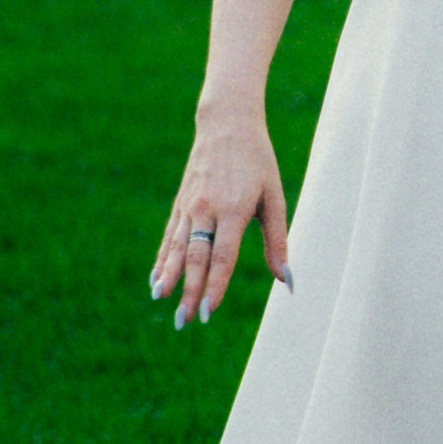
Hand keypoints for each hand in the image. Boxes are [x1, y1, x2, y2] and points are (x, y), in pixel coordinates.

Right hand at [150, 99, 287, 326]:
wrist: (226, 123)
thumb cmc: (258, 161)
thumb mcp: (274, 196)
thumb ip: (277, 240)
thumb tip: (286, 278)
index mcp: (233, 208)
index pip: (223, 256)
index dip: (215, 286)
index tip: (209, 311)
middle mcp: (206, 209)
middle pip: (196, 257)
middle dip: (189, 291)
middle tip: (184, 320)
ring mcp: (190, 205)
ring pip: (176, 248)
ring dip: (169, 277)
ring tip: (162, 301)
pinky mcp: (180, 202)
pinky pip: (169, 236)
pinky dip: (162, 259)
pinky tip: (156, 279)